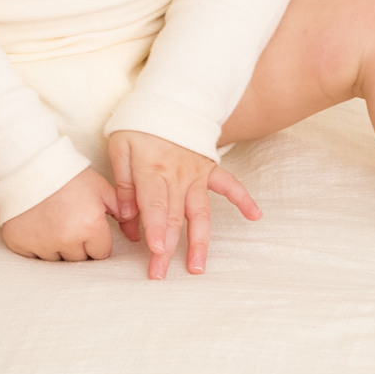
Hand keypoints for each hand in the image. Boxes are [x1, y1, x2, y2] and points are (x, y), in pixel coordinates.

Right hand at [0, 167, 119, 261]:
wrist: (30, 164)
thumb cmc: (68, 175)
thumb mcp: (99, 188)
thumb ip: (120, 210)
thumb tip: (135, 235)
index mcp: (90, 226)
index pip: (102, 253)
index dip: (97, 239)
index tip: (88, 225)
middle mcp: (67, 239)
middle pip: (81, 260)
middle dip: (79, 245)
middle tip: (71, 222)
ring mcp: (42, 244)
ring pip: (58, 261)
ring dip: (59, 248)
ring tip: (54, 222)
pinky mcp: (21, 245)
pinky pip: (35, 258)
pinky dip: (37, 246)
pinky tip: (38, 226)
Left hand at [108, 130, 261, 279]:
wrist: (166, 99)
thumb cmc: (138, 126)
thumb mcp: (120, 148)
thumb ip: (122, 184)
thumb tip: (126, 218)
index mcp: (152, 169)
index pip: (153, 204)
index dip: (155, 228)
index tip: (157, 250)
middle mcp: (177, 175)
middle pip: (173, 217)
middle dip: (168, 248)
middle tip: (160, 274)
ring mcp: (196, 174)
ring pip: (200, 212)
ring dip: (199, 240)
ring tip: (198, 267)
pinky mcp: (209, 169)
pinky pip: (229, 184)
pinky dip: (243, 199)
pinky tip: (255, 216)